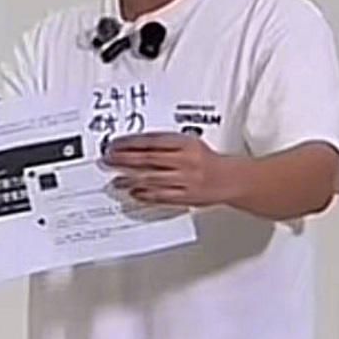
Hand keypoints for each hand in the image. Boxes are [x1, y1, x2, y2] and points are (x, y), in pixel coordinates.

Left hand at [104, 132, 239, 208]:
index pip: (152, 141)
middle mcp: (185, 161)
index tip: (115, 145)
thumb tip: (135, 146)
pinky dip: (146, 194)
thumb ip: (165, 144)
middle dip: (124, 160)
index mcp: (185, 144)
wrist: (230, 179)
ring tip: (116, 180)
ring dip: (130, 180)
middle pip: (148, 159)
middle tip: (109, 160)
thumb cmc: (206, 160)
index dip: (130, 143)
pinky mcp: (186, 196)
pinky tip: (134, 193)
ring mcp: (185, 180)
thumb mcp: (189, 143)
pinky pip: (162, 196)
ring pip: (152, 179)